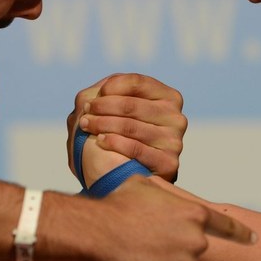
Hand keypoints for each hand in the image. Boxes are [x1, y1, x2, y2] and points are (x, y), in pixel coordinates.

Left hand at [67, 73, 186, 184]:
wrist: (126, 178)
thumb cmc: (119, 136)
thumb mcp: (114, 107)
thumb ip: (109, 92)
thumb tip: (103, 89)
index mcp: (168, 97)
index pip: (137, 82)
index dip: (111, 87)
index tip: (91, 98)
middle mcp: (176, 117)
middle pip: (131, 105)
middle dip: (102, 108)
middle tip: (83, 114)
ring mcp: (174, 141)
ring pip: (131, 127)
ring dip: (102, 124)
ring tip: (85, 126)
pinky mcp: (169, 163)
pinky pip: (136, 149)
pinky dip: (114, 143)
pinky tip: (100, 141)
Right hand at [86, 177, 255, 260]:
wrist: (97, 232)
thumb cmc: (115, 205)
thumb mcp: (144, 186)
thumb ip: (163, 196)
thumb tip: (158, 197)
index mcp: (194, 215)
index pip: (226, 227)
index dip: (241, 234)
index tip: (254, 240)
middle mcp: (197, 241)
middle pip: (193, 252)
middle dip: (175, 252)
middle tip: (146, 248)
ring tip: (136, 260)